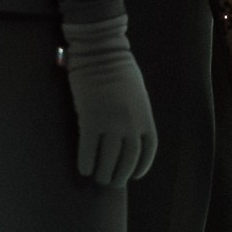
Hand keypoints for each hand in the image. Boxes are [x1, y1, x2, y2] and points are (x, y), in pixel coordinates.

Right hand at [60, 17, 159, 187]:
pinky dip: (86, 162)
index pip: (148, 151)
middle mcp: (131, 124)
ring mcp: (111, 123)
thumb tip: (129, 133)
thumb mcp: (138, 93)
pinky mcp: (90, 119)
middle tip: (111, 182)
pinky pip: (88, 149)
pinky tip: (83, 170)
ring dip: (103, 174)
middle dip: (120, 175)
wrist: (101, 50)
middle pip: (128, 160)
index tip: (134, 175)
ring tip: (98, 179)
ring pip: (108, 159)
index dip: (141, 167)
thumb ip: (136, 114)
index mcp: (146, 116)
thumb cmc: (119, 67)